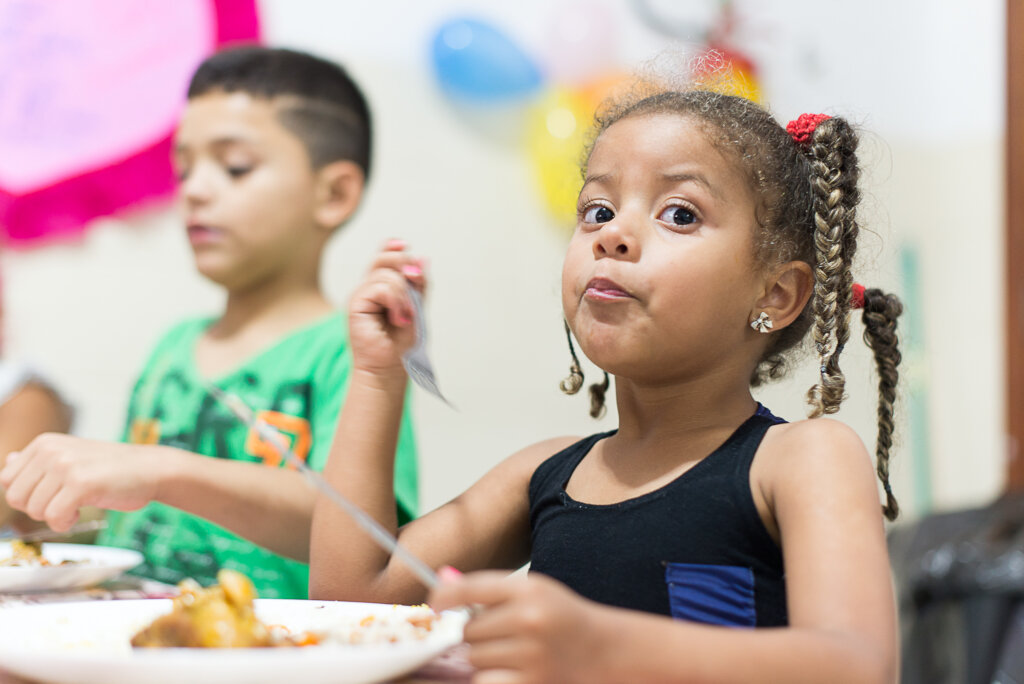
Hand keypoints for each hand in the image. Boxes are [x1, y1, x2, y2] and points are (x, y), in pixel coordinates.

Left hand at [0, 434, 163, 530]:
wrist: (151, 468)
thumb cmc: (113, 467)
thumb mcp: (72, 457)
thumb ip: (38, 462)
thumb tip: (8, 460)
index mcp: (44, 443)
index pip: (8, 480)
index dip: (28, 495)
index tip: (53, 494)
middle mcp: (50, 450)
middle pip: (16, 498)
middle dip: (39, 508)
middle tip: (65, 502)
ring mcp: (65, 466)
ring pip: (34, 511)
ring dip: (55, 517)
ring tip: (78, 504)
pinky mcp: (81, 484)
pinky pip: (54, 518)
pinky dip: (66, 523)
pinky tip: (81, 512)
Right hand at [348, 238, 426, 376]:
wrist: (390, 366)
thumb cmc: (402, 343)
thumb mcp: (418, 308)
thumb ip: (418, 285)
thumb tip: (423, 258)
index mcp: (381, 287)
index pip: (384, 258)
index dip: (393, 247)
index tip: (404, 245)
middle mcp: (368, 288)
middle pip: (383, 258)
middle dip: (403, 263)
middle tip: (415, 282)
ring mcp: (360, 295)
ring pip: (386, 275)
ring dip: (404, 295)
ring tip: (406, 317)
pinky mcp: (355, 304)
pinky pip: (380, 287)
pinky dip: (396, 301)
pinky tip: (398, 319)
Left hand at [429, 570, 613, 683]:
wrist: (602, 650)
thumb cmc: (560, 616)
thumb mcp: (532, 590)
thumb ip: (486, 587)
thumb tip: (441, 579)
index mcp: (529, 589)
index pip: (471, 588)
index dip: (444, 596)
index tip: (433, 604)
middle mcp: (530, 620)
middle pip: (469, 630)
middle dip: (477, 634)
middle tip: (500, 633)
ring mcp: (532, 655)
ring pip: (474, 658)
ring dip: (484, 658)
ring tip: (510, 651)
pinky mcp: (533, 683)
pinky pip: (484, 682)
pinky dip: (491, 678)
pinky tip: (512, 670)